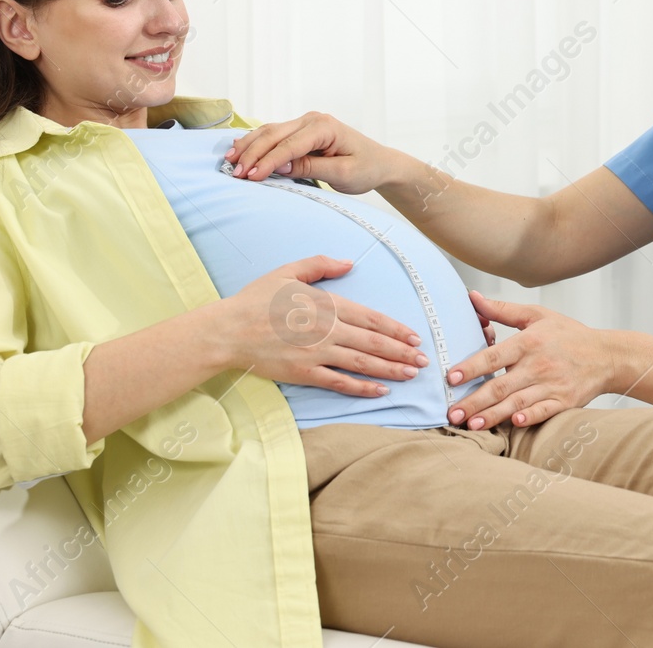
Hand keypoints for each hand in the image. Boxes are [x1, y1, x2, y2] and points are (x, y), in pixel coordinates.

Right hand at [215, 255, 429, 395]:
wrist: (228, 330)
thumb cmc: (256, 300)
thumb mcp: (288, 272)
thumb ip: (321, 265)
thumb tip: (349, 262)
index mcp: (326, 304)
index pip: (371, 317)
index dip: (396, 329)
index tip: (415, 337)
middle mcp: (327, 330)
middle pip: (373, 342)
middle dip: (402, 352)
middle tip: (424, 361)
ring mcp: (316, 353)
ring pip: (362, 363)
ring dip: (390, 369)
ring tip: (411, 374)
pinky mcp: (304, 373)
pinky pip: (340, 383)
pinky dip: (362, 387)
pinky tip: (380, 390)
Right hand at [224, 111, 398, 194]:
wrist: (379, 163)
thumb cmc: (366, 168)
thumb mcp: (342, 174)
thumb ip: (311, 168)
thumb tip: (279, 166)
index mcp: (325, 127)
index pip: (289, 145)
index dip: (268, 162)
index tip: (251, 177)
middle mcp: (312, 120)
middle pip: (273, 134)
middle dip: (252, 154)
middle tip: (235, 173)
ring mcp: (305, 123)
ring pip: (269, 132)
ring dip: (249, 146)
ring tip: (230, 161)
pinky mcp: (301, 131)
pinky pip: (274, 135)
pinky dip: (256, 143)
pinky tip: (239, 148)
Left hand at [444, 291, 614, 429]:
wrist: (607, 355)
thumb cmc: (568, 334)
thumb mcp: (536, 316)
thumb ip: (502, 310)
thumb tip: (472, 298)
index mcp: (529, 342)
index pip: (494, 356)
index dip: (472, 367)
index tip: (452, 378)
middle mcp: (538, 365)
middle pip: (501, 385)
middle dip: (475, 401)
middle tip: (452, 412)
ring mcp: (552, 385)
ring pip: (517, 402)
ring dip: (493, 415)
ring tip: (472, 424)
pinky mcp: (564, 402)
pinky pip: (543, 411)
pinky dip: (529, 417)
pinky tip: (513, 423)